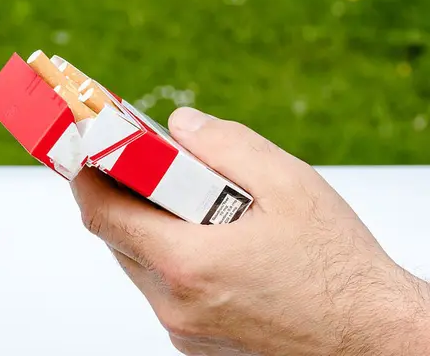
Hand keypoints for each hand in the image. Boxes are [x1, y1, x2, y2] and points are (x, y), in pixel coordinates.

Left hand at [72, 107, 429, 354]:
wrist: (373, 340)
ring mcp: (182, 328)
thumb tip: (178, 126)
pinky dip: (171, 257)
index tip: (86, 147)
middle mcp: (175, 304)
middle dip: (124, 194)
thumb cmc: (338, 269)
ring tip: (189, 200)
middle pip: (117, 237)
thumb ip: (225, 146)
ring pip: (138, 263)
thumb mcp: (290, 186)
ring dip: (150, 226)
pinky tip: (209, 240)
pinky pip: (163, 289)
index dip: (86, 174)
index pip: (101, 213)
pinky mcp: (195, 341)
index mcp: (188, 264)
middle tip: (145, 163)